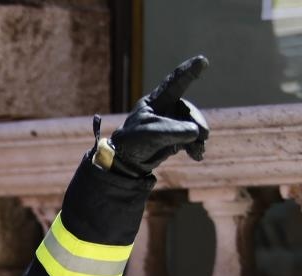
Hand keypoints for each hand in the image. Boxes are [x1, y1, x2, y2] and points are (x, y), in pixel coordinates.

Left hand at [102, 55, 209, 177]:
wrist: (125, 162)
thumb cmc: (133, 142)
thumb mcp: (152, 134)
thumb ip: (174, 131)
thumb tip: (196, 132)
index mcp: (155, 101)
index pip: (174, 83)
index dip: (187, 72)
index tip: (202, 60)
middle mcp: (165, 108)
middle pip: (188, 110)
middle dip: (197, 123)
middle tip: (203, 135)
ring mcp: (170, 121)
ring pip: (192, 125)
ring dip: (198, 137)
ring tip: (198, 149)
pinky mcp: (174, 135)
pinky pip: (190, 137)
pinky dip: (195, 145)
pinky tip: (197, 155)